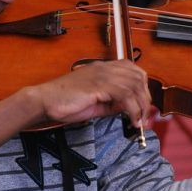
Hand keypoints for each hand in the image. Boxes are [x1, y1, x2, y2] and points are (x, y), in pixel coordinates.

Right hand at [26, 59, 150, 127]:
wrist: (46, 101)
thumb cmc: (65, 102)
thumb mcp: (96, 102)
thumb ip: (112, 101)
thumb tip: (128, 107)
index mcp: (102, 68)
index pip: (133, 69)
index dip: (142, 86)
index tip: (143, 105)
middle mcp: (104, 68)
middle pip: (138, 76)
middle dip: (145, 98)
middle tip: (144, 116)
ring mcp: (102, 75)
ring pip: (134, 86)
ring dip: (141, 106)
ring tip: (138, 122)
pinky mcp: (99, 85)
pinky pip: (125, 95)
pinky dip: (133, 110)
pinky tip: (131, 120)